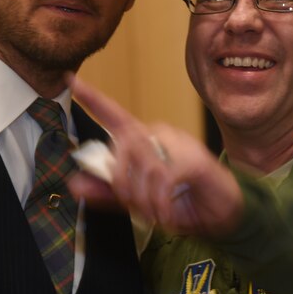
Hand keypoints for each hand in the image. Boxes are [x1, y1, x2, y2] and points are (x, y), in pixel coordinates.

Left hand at [68, 75, 244, 237]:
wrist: (222, 214)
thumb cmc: (181, 200)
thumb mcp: (138, 200)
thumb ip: (107, 192)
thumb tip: (73, 183)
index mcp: (142, 140)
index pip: (112, 114)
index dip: (91, 98)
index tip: (70, 79)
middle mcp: (158, 134)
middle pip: (122, 147)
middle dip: (122, 184)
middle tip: (136, 207)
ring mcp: (177, 143)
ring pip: (142, 164)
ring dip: (144, 198)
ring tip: (156, 213)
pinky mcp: (193, 158)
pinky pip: (163, 178)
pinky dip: (160, 203)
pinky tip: (166, 214)